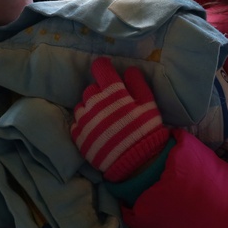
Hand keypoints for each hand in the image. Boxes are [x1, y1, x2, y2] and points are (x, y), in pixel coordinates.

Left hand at [71, 57, 169, 180]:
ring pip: (82, 105)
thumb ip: (138, 84)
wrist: (135, 161)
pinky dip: (85, 124)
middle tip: (111, 104)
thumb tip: (129, 70)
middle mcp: (94, 102)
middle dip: (100, 93)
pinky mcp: (78, 135)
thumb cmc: (144, 130)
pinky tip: (96, 131)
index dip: (103, 67)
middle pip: (91, 89)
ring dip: (91, 109)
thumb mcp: (149, 104)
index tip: (106, 70)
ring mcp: (84, 119)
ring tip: (104, 120)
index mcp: (112, 92)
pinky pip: (77, 122)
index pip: (100, 68)